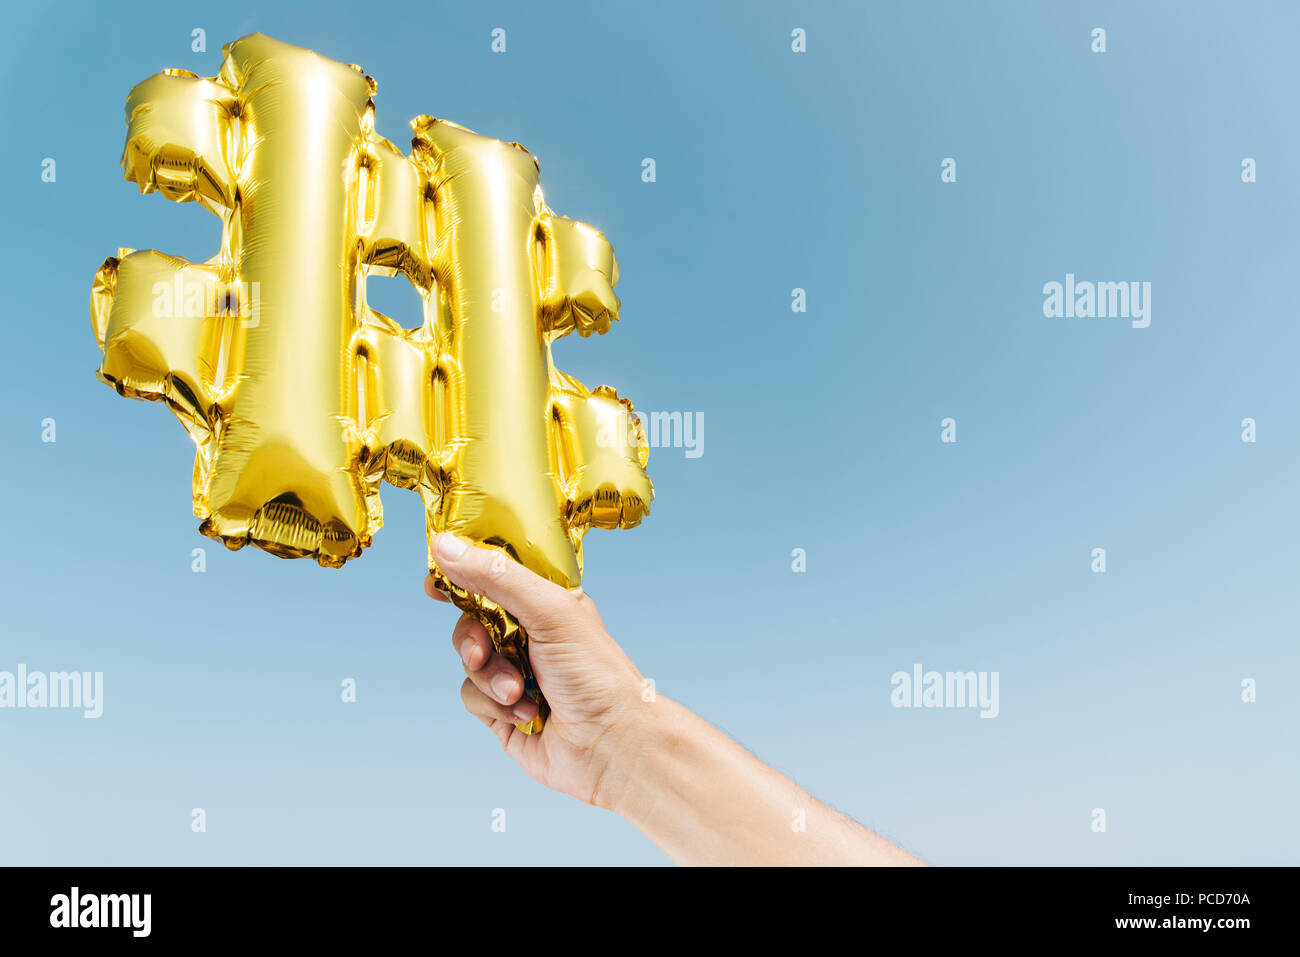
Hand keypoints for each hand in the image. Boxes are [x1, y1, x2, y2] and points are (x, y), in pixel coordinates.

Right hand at [424, 532, 645, 807]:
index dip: (465, 574)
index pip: (496, 575)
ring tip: (517, 690)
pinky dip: (493, 705)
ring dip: (489, 676)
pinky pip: (471, 696)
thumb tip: (444, 546)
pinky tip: (527, 714)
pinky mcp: (502, 710)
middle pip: (471, 618)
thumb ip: (496, 577)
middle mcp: (530, 634)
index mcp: (546, 602)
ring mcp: (514, 672)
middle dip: (472, 636)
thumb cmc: (596, 675)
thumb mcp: (548, 612)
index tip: (436, 580)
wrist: (610, 747)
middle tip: (484, 650)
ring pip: (468, 660)